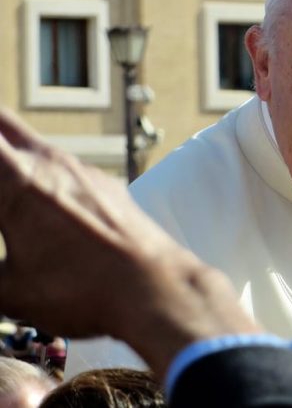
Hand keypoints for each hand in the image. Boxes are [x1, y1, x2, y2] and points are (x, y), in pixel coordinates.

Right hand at [0, 109, 260, 377]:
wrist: (153, 285)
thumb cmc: (81, 289)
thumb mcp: (10, 291)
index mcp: (17, 179)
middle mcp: (52, 162)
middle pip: (5, 123)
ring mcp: (84, 169)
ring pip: (38, 147)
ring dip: (18, 161)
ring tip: (14, 198)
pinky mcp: (107, 183)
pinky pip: (67, 169)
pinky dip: (48, 179)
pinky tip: (50, 212)